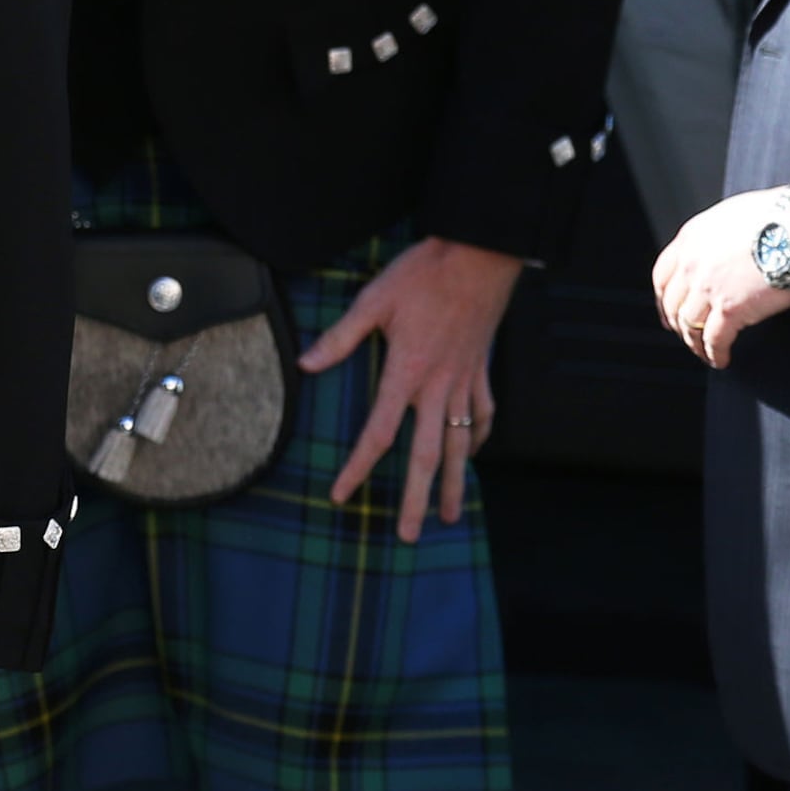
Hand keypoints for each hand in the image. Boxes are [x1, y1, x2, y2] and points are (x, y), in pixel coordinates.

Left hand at [298, 236, 522, 541]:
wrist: (480, 254)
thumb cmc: (425, 273)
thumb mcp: (374, 300)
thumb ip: (341, 337)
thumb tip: (306, 365)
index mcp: (407, 373)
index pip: (378, 434)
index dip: (358, 468)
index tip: (341, 496)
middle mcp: (438, 386)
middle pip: (426, 455)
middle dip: (414, 499)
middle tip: (407, 536)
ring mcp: (465, 381)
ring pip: (461, 444)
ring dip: (454, 483)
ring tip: (448, 516)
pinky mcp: (481, 370)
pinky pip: (483, 414)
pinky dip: (478, 438)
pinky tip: (473, 455)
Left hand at [653, 185, 789, 367]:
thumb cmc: (779, 216)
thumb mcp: (733, 215)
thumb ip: (716, 236)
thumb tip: (722, 251)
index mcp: (691, 238)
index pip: (663, 275)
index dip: (663, 298)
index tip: (668, 310)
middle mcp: (692, 264)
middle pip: (672, 303)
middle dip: (677, 323)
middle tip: (685, 334)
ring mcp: (708, 288)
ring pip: (689, 325)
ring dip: (695, 343)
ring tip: (705, 352)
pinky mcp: (730, 309)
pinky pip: (714, 340)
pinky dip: (714, 354)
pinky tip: (721, 360)